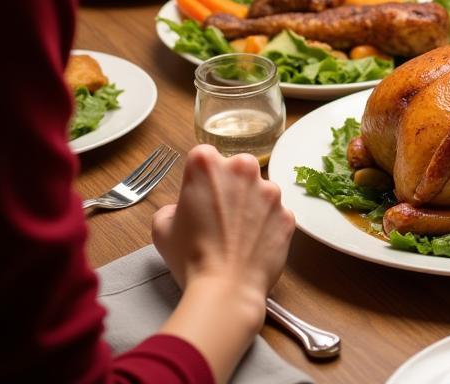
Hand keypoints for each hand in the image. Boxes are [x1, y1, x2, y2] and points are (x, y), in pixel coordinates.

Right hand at [152, 146, 293, 307]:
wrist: (226, 291)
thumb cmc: (190, 258)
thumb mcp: (162, 228)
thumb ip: (172, 206)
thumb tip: (183, 209)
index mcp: (207, 164)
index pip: (203, 158)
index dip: (199, 180)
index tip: (199, 197)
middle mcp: (243, 168)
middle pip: (236, 169)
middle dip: (229, 188)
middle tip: (218, 217)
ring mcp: (270, 190)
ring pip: (259, 191)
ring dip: (250, 206)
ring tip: (237, 236)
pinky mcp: (287, 212)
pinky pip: (275, 214)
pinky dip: (266, 226)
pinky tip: (253, 246)